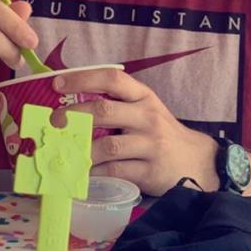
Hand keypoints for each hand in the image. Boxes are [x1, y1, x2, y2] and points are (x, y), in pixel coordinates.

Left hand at [51, 67, 219, 196]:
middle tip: (54, 122)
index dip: (83, 78)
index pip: (113, 79)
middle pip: (105, 110)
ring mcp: (151, 145)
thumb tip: (70, 105)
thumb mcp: (145, 110)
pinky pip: (116, 171)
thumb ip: (117, 104)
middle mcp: (148, 117)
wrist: (196, 161)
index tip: (57, 84)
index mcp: (144, 97)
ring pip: (108, 145)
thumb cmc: (160, 133)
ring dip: (82, 149)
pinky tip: (84, 171)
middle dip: (74, 115)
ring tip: (64, 151)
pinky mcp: (150, 171)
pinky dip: (95, 172)